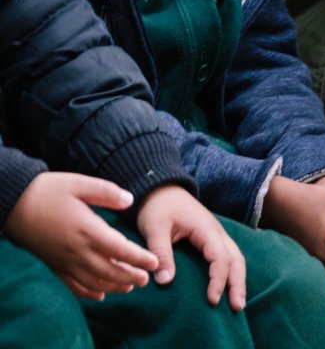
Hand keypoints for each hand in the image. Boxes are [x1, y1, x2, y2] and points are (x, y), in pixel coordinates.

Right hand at [5, 172, 157, 299]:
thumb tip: (130, 200)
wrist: (15, 204)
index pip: (119, 250)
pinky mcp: (54, 265)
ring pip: (93, 281)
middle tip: (147, 280)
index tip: (154, 262)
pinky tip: (99, 295)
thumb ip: (107, 192)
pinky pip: (72, 285)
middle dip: (130, 276)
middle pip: (109, 271)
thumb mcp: (80, 183)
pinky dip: (88, 293)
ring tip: (131, 287)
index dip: (138, 258)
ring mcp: (64, 261)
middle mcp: (76, 251)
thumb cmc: (49, 191)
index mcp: (87, 230)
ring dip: (113, 286)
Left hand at [137, 184, 245, 310]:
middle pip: (235, 258)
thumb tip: (166, 281)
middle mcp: (216, 231)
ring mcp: (216, 233)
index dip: (218, 279)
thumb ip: (162, 253)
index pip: (219, 257)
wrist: (162, 188)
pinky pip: (228, 255)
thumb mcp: (155, 228)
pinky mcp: (211, 237)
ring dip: (238, 278)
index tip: (212, 299)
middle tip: (237, 307)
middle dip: (237, 282)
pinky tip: (229, 284)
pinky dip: (232, 271)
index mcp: (205, 228)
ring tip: (238, 301)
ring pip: (235, 256)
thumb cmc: (158, 207)